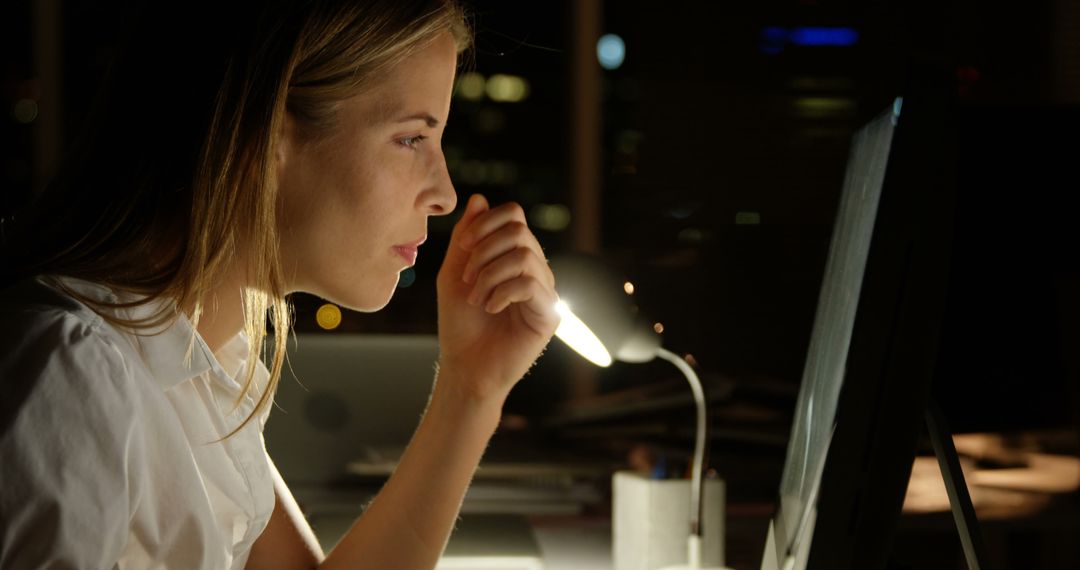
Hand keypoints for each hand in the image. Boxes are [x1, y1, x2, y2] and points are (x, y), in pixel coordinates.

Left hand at [435, 194, 559, 403]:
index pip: (513, 215)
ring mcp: (545, 291)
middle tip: (467, 278)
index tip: (462, 248)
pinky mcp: (550, 314)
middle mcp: (535, 270)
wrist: (465, 367)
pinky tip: (490, 308)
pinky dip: (503, 292)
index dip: (486, 223)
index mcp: (514, 257)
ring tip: (476, 297)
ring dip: (490, 274)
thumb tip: (481, 198)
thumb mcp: (455, 272)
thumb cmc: (460, 323)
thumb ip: (467, 237)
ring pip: (525, 255)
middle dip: (485, 250)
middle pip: (519, 230)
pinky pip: (531, 283)